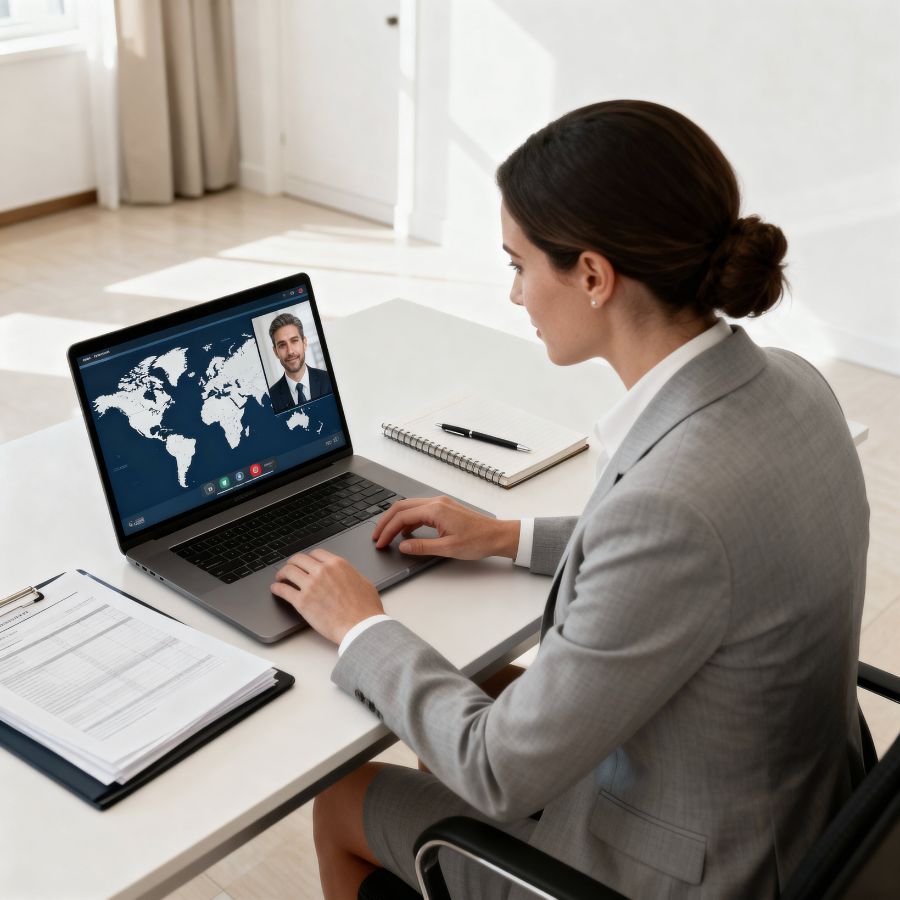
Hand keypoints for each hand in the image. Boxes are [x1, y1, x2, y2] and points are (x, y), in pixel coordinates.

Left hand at [271, 548, 383, 644]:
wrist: (361, 626)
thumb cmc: (366, 609)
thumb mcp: (363, 582)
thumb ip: (350, 574)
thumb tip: (346, 575)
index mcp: (337, 564)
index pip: (316, 553)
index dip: (308, 558)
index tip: (305, 563)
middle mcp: (322, 570)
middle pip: (299, 559)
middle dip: (292, 563)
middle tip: (289, 568)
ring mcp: (310, 585)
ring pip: (288, 571)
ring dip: (281, 573)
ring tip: (280, 578)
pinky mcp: (301, 601)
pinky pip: (283, 590)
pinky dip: (277, 588)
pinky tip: (276, 589)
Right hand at [371, 495, 519, 559]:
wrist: (497, 535)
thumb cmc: (478, 540)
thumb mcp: (448, 548)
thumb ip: (422, 547)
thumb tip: (403, 546)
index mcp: (435, 510)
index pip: (402, 517)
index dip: (387, 530)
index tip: (380, 542)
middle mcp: (436, 502)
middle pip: (402, 507)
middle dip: (386, 522)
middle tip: (377, 537)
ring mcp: (440, 504)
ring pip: (410, 508)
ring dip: (396, 520)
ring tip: (388, 536)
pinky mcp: (444, 508)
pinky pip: (419, 511)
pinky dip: (408, 520)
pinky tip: (407, 533)